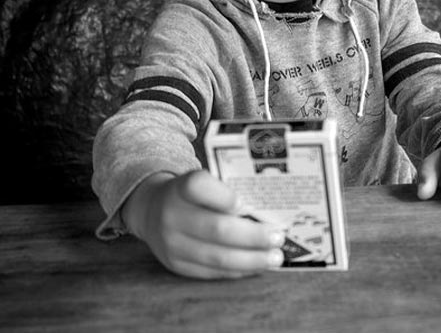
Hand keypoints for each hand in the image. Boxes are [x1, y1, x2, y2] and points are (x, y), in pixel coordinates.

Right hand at [121, 170, 284, 278]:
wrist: (150, 210)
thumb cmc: (189, 193)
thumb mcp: (199, 180)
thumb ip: (224, 190)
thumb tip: (264, 211)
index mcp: (180, 186)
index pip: (198, 185)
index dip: (222, 196)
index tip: (244, 202)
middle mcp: (172, 215)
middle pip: (217, 228)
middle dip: (253, 236)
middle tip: (278, 237)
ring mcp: (172, 244)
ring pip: (217, 256)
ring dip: (251, 259)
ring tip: (275, 257)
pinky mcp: (176, 265)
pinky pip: (212, 272)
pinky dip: (238, 270)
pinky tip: (256, 266)